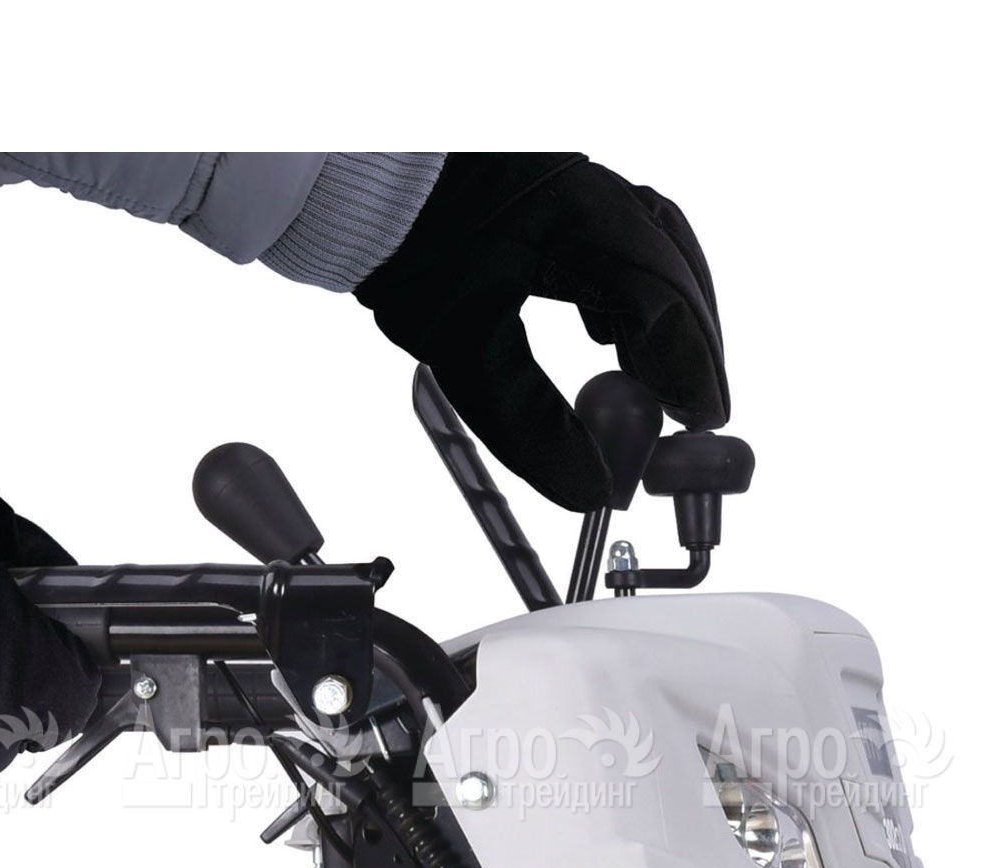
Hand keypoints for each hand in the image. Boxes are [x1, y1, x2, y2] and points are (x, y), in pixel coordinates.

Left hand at [355, 153, 728, 510]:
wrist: (355, 189)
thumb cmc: (407, 253)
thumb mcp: (467, 350)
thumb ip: (532, 424)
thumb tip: (590, 490)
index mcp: (584, 223)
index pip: (665, 306)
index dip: (689, 371)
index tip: (700, 423)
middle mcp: (593, 195)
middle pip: (674, 272)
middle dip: (692, 344)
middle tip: (694, 408)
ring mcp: (574, 189)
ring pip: (653, 252)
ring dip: (666, 316)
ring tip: (659, 378)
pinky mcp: (550, 196)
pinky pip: (614, 242)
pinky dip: (628, 293)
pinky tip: (605, 331)